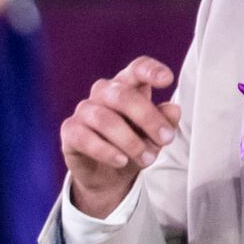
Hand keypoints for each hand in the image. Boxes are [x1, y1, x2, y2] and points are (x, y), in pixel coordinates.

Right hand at [60, 54, 180, 217]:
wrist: (106, 173)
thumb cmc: (132, 146)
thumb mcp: (154, 136)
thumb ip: (165, 122)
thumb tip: (173, 110)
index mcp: (127, 86)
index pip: (137, 69)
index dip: (150, 70)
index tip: (167, 79)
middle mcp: (103, 93)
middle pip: (122, 95)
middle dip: (147, 118)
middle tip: (166, 138)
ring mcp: (84, 110)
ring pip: (105, 119)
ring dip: (130, 141)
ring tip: (146, 158)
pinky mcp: (70, 131)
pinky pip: (85, 138)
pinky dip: (106, 151)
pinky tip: (122, 161)